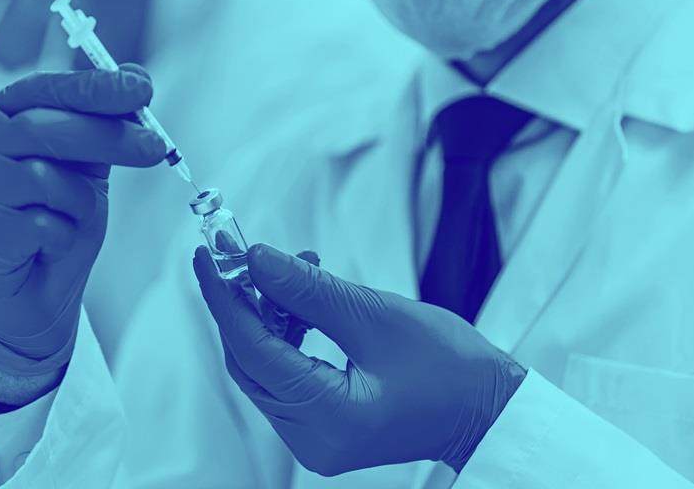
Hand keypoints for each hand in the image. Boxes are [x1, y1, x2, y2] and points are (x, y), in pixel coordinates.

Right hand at [0, 65, 164, 377]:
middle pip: (41, 127)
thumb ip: (104, 123)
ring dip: (78, 201)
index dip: (94, 88)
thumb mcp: (85, 166)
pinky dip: (62, 234)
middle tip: (154, 146)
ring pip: (41, 177)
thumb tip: (138, 75)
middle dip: (106, 136)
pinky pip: (38, 223)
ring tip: (75, 217)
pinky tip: (51, 244)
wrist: (31, 293)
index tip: (142, 90)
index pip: (44, 89)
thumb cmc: (55, 219)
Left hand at [193, 243, 525, 475]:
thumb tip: (255, 258)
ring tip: (288, 268)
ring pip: (264, 368)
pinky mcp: (321, 428)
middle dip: (242, 304)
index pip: (253, 351)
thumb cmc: (450, 367)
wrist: (488, 409)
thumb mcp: (375, 317)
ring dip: (267, 315)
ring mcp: (313, 439)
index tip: (205, 255)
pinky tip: (299, 301)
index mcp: (327, 417)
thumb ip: (308, 290)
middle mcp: (310, 439)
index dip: (225, 298)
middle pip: (251, 363)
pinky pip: (284, 376)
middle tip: (236, 253)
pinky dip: (284, 335)